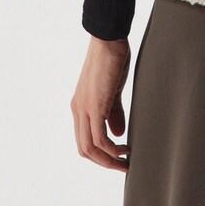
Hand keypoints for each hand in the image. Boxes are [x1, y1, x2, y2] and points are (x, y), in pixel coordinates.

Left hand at [71, 36, 131, 171]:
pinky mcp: (94, 106)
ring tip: (126, 161)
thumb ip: (113, 112)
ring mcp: (84, 109)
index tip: (118, 156)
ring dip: (108, 160)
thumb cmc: (112, 60)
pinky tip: (125, 148)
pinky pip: (99, 138)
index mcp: (80, 106)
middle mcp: (78, 110)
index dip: (100, 153)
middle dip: (104, 162)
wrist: (108, 40)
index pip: (84, 140)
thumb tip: (118, 134)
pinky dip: (111, 149)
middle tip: (123, 166)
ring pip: (90, 148)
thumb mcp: (112, 91)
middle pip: (84, 149)